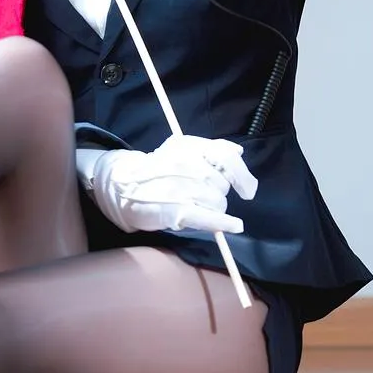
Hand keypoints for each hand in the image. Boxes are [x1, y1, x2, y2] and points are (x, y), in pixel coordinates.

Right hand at [88, 135, 257, 235]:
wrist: (125, 186)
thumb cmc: (160, 168)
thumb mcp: (184, 148)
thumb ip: (213, 148)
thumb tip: (238, 151)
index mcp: (189, 146)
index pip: (226, 158)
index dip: (241, 175)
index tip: (247, 190)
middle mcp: (185, 164)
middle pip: (222, 185)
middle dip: (220, 193)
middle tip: (204, 195)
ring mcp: (179, 188)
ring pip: (218, 203)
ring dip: (215, 208)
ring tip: (198, 206)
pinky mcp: (175, 210)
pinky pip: (207, 217)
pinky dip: (223, 223)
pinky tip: (234, 225)